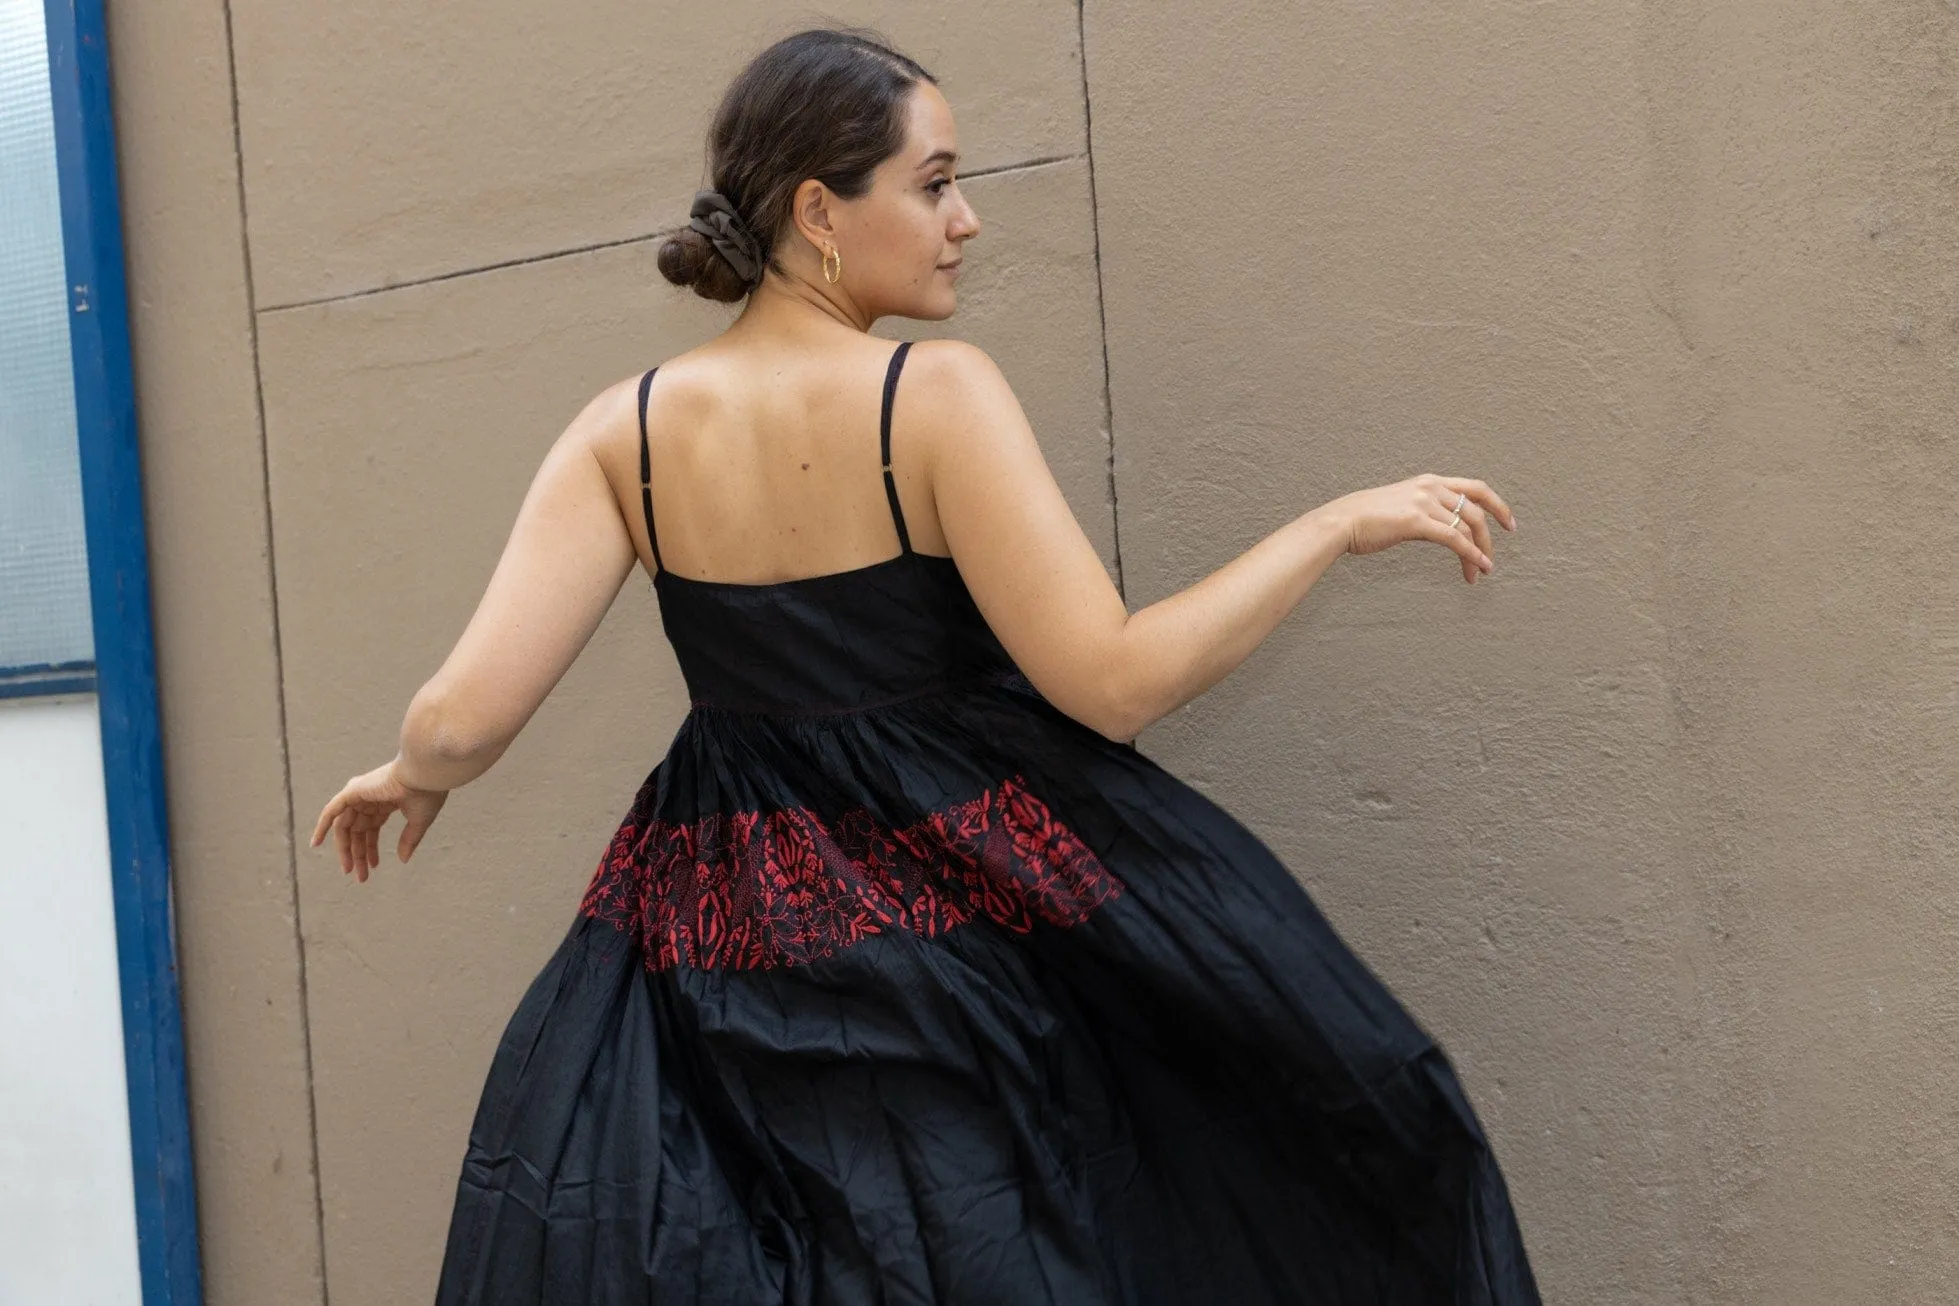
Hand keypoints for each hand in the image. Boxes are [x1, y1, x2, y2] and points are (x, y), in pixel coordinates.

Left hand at [308, 758, 448, 881]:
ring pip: (344, 826)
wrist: (424, 774)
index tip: (373, 867)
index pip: (371, 828)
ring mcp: (360, 794)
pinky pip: (331, 811)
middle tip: (360, 877)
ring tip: (348, 870)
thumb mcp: (418, 821)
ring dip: (344, 849)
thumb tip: (403, 860)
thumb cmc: (427, 793)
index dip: (370, 849)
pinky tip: (315, 843)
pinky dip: (321, 826)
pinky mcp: (352, 791)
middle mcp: (370, 797)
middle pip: (357, 831)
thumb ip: (409, 840)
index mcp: (386, 801)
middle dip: (358, 854)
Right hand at [1333, 473, 1516, 583]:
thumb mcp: (1402, 505)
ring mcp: (1424, 502)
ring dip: (1480, 551)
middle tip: (1493, 557)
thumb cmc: (1366, 519)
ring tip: (1482, 570)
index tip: (1507, 522)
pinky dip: (1470, 555)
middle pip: (1477, 509)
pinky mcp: (1416, 521)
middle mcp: (1431, 487)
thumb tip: (1440, 527)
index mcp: (1429, 481)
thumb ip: (1424, 510)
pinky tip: (1476, 568)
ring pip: (1468, 526)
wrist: (1342, 521)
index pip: (1475, 488)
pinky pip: (1454, 538)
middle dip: (1492, 534)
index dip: (1497, 505)